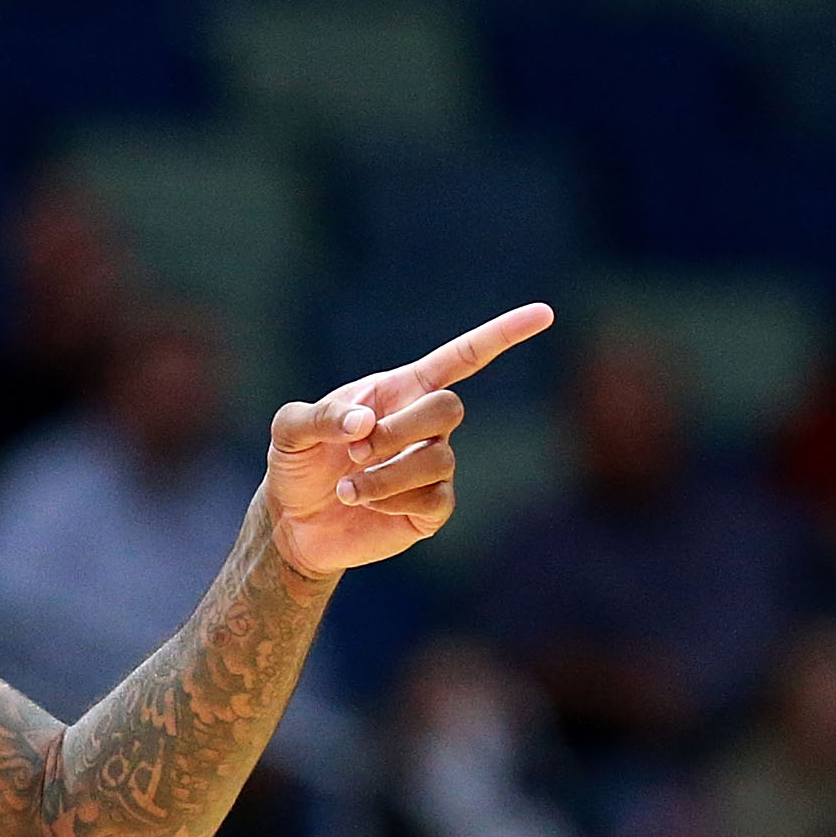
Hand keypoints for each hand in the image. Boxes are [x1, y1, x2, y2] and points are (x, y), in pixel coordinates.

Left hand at [264, 302, 554, 579]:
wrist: (293, 523)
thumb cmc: (297, 465)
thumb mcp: (291, 432)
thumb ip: (321, 416)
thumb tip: (364, 421)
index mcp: (401, 391)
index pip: (462, 358)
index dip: (501, 336)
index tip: (544, 313)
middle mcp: (425, 425)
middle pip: (449, 408)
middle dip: (400, 430)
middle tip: (355, 452)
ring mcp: (432, 466)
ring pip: (438, 460)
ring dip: (385, 475)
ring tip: (346, 488)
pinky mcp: (430, 508)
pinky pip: (434, 499)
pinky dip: (391, 501)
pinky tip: (364, 504)